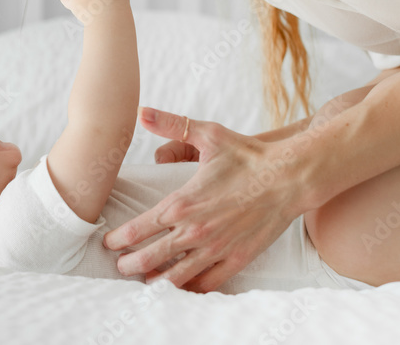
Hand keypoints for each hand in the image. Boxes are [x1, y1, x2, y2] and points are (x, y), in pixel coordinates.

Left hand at [102, 108, 302, 291]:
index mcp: (182, 203)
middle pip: (151, 257)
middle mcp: (195, 230)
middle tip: (120, 266)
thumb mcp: (208, 135)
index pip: (139, 228)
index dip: (119, 239)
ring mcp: (216, 248)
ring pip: (177, 275)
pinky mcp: (238, 259)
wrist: (290, 176)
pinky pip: (209, 282)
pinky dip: (192, 287)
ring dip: (157, 280)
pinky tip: (183, 286)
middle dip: (130, 264)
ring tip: (145, 281)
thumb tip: (141, 111)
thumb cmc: (248, 155)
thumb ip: (172, 125)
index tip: (109, 243)